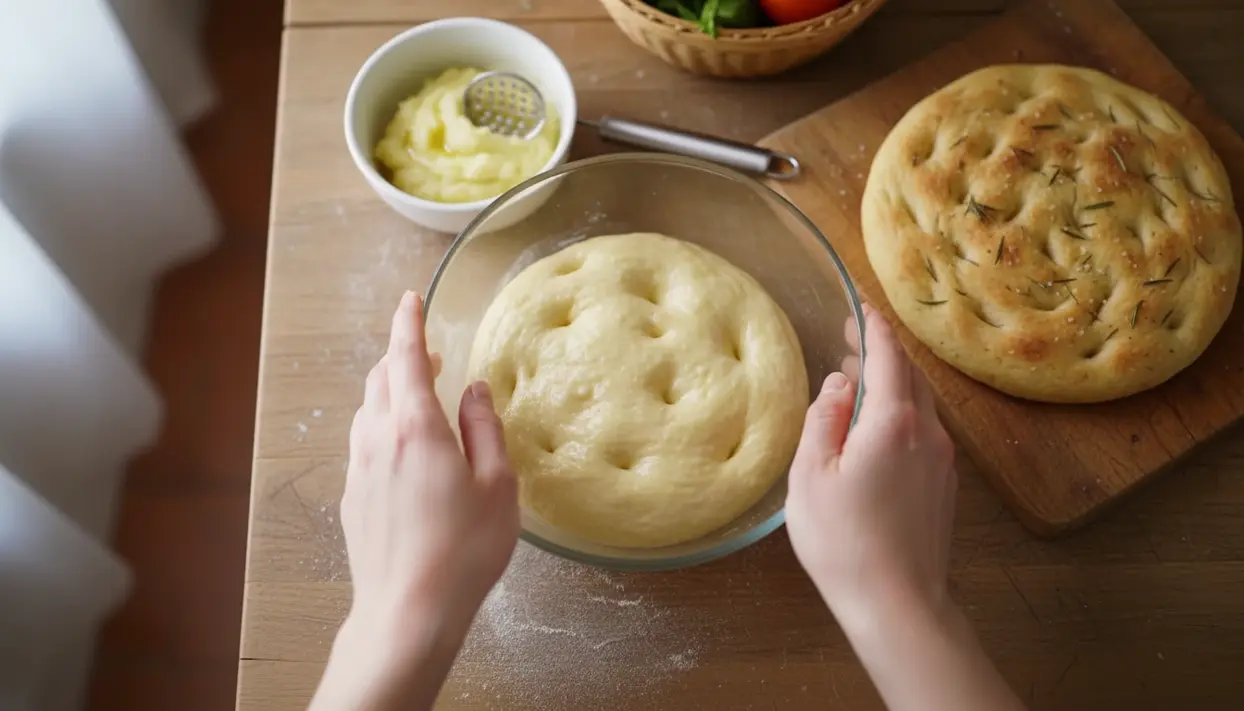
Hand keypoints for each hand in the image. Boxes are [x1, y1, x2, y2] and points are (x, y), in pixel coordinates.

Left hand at [341, 290, 518, 646]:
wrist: (407, 612)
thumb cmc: (463, 551)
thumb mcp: (497, 486)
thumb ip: (484, 429)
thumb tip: (475, 391)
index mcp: (417, 428)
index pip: (407, 357)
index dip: (409, 323)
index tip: (412, 299)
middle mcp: (379, 440)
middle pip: (380, 378)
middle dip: (402, 355)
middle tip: (429, 353)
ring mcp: (360, 470)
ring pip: (368, 410)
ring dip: (390, 392)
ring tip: (420, 399)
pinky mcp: (354, 499)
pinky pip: (364, 444)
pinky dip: (383, 427)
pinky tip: (406, 451)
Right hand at [785, 304, 956, 626]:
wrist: (899, 604)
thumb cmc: (844, 541)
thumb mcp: (812, 476)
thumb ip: (824, 420)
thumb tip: (839, 384)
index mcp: (893, 422)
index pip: (888, 356)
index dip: (872, 327)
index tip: (859, 305)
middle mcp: (928, 433)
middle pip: (909, 375)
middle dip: (881, 351)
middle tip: (850, 339)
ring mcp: (942, 460)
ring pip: (920, 404)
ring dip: (891, 384)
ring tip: (857, 381)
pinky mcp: (943, 484)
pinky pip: (924, 430)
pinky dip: (900, 413)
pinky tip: (876, 429)